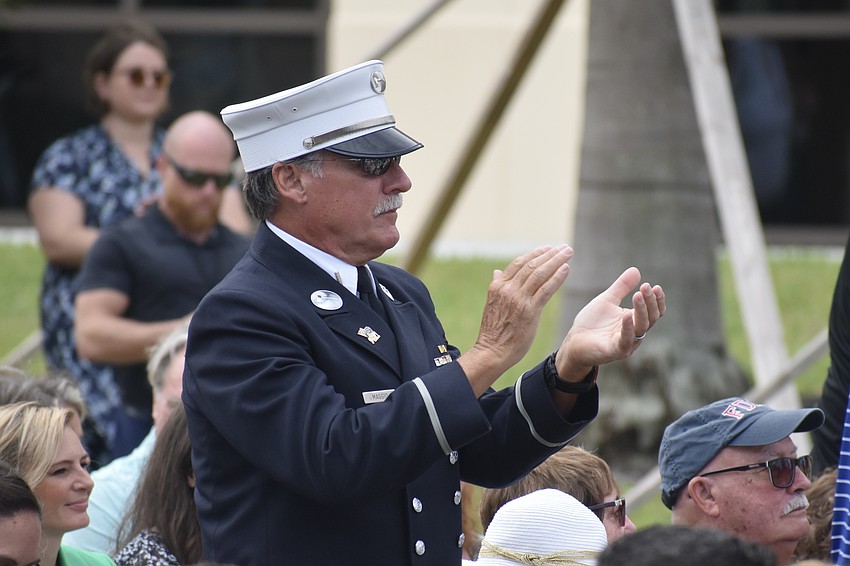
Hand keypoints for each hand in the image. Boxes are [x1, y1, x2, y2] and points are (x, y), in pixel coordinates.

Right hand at [459, 245, 572, 395]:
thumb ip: (498, 286)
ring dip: (556, 261)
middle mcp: (508, 289)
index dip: (534, 254)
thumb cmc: (494, 331)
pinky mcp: (529, 311)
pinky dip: (557, 278)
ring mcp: (519, 300)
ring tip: (568, 253)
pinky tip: (566, 269)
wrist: (492, 351)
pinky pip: (545, 290)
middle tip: (564, 248)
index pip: (518, 263)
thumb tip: (497, 271)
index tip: (547, 248)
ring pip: (540, 274)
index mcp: (498, 286)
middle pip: (531, 266)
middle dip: (550, 254)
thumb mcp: (492, 304)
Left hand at [554, 267, 664, 381]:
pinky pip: (625, 340)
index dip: (657, 300)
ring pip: (640, 328)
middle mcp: (635, 333)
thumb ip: (621, 287)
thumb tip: (636, 270)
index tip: (656, 287)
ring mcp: (626, 343)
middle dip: (650, 302)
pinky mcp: (614, 351)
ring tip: (637, 295)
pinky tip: (627, 314)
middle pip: (650, 318)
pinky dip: (628, 327)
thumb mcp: (607, 300)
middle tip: (646, 287)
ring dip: (641, 311)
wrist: (574, 340)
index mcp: (635, 321)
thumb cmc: (592, 322)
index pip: (654, 312)